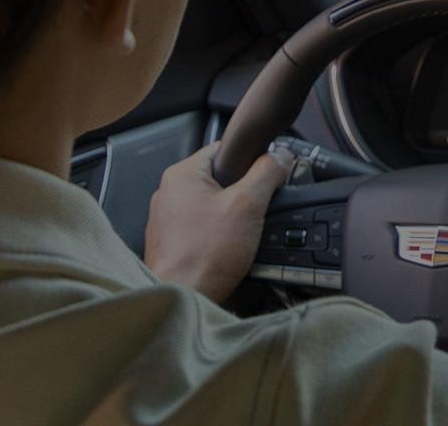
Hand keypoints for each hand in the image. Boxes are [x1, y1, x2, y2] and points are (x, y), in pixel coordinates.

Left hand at [144, 141, 292, 301]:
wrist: (182, 297)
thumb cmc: (204, 255)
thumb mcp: (248, 205)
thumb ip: (267, 173)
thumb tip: (280, 155)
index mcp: (182, 174)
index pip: (224, 149)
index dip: (252, 159)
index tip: (268, 175)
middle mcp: (169, 192)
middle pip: (220, 178)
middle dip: (243, 193)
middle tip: (255, 211)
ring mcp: (168, 218)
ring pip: (212, 205)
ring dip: (231, 216)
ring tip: (240, 235)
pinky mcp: (172, 241)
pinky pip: (203, 227)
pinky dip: (218, 235)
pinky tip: (226, 250)